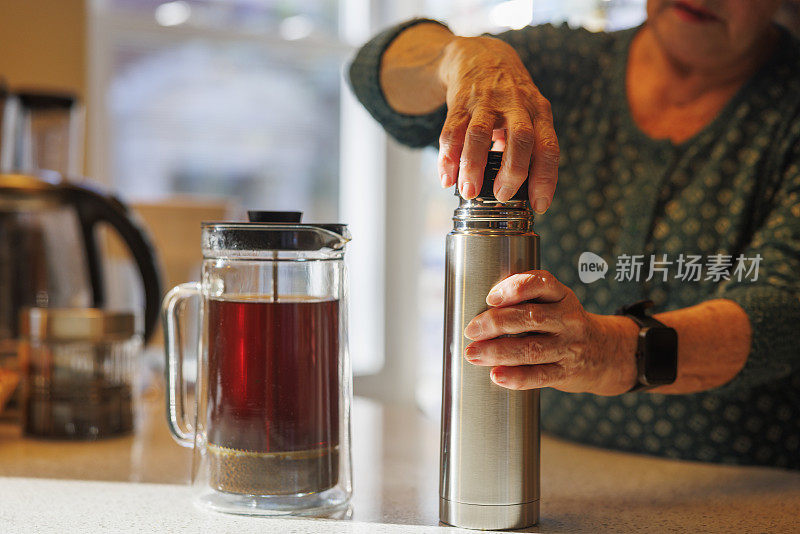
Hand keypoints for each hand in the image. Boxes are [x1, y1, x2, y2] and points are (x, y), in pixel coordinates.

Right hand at [437, 36, 558, 211]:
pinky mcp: (460, 101)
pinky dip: (448, 157)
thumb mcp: (528, 115)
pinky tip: (446, 178)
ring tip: (468, 191)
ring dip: (473, 166)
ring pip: (480, 134)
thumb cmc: (509, 98)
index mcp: (538, 112)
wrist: (480, 56)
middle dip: (512, 172)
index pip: (548, 147)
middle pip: (520, 138)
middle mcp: (516, 105)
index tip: (539, 205)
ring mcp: (487, 101)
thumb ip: (527, 148)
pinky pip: (452, 131)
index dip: (546, 178)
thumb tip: (523, 193)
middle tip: (501, 196)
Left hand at [463, 270, 638, 395]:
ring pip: (531, 349)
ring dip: (498, 352)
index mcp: (561, 295)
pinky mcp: (566, 372)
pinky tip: (496, 375)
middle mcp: (568, 319)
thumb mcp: (555, 302)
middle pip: (530, 318)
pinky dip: (516, 377)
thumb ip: (525, 301)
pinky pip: (540, 376)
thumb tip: (477, 309)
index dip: (515, 288)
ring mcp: (569, 347)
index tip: (491, 298)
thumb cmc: (564, 324)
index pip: (541, 283)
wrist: (605, 353)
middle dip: (495, 323)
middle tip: (471, 330)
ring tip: (473, 353)